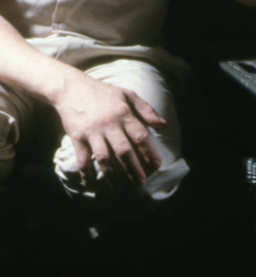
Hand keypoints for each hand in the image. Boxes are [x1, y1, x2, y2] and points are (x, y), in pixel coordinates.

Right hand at [53, 71, 165, 190]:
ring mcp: (92, 132)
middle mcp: (109, 123)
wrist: (71, 88)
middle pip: (124, 150)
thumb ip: (146, 109)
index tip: (157, 165)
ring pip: (105, 158)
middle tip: (141, 183)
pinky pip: (83, 159)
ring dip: (113, 176)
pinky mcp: (78, 137)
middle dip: (134, 169)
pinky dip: (86, 174)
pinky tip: (91, 185)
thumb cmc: (103, 92)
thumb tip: (162, 125)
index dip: (150, 151)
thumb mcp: (127, 94)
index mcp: (124, 113)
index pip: (140, 135)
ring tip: (121, 188)